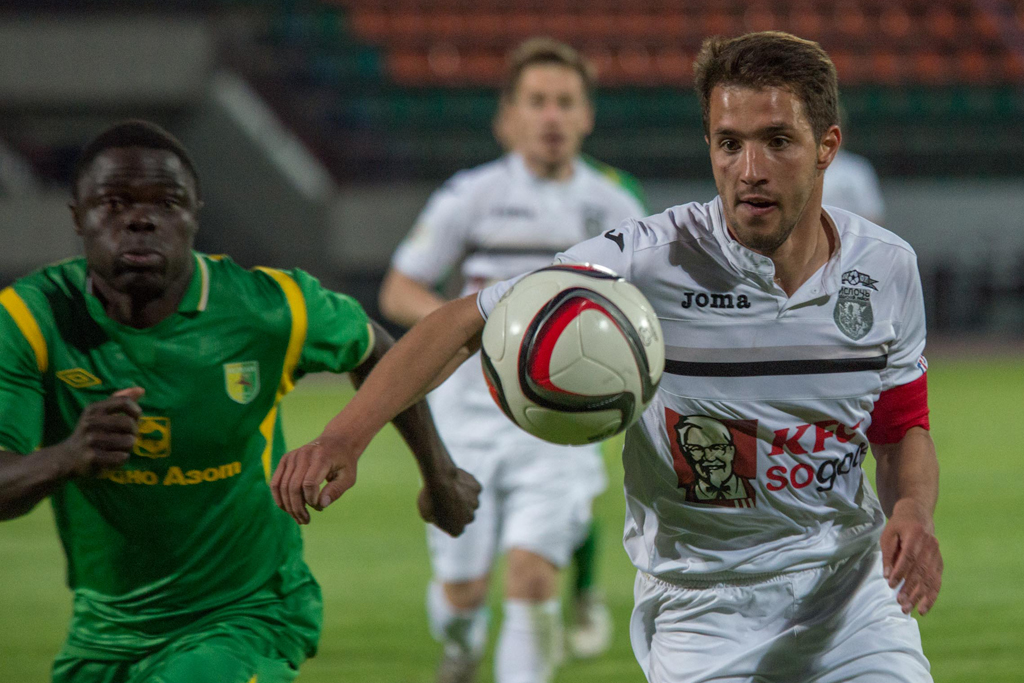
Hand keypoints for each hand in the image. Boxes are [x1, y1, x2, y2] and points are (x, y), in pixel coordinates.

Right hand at [56, 387, 143, 477]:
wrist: (66, 458)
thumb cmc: (90, 433)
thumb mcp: (99, 413)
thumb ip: (120, 400)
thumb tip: (141, 390)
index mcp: (94, 409)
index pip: (124, 402)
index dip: (136, 411)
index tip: (134, 419)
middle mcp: (91, 422)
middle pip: (129, 423)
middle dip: (133, 432)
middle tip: (125, 437)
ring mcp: (90, 440)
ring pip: (128, 442)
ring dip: (127, 448)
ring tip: (116, 448)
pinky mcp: (92, 457)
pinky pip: (122, 457)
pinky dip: (121, 459)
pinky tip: (111, 458)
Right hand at [271, 434, 360, 524]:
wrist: (336, 441)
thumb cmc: (344, 462)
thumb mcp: (348, 477)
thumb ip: (336, 490)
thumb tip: (321, 505)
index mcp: (321, 457)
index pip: (309, 483)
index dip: (311, 500)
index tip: (319, 507)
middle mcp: (304, 454)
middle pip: (293, 487)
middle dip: (298, 508)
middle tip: (306, 521)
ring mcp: (292, 456)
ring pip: (283, 486)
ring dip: (288, 506)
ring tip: (299, 518)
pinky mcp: (285, 459)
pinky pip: (275, 482)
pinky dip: (279, 498)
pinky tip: (287, 509)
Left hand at [417, 467, 480, 536]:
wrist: (439, 479)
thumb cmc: (430, 498)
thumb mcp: (426, 513)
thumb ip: (437, 518)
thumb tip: (439, 515)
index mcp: (457, 530)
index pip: (453, 528)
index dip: (445, 520)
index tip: (438, 512)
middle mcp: (470, 519)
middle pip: (465, 516)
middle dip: (458, 510)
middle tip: (445, 500)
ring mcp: (475, 503)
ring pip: (470, 502)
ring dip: (464, 498)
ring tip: (449, 489)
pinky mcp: (478, 489)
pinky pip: (472, 488)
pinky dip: (466, 485)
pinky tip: (456, 481)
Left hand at [880, 499, 942, 615]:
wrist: (918, 515)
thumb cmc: (899, 526)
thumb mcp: (888, 534)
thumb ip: (888, 555)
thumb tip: (888, 576)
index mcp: (916, 534)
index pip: (909, 557)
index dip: (901, 572)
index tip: (891, 585)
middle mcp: (930, 544)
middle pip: (921, 570)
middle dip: (911, 589)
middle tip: (900, 603)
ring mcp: (937, 554)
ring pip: (930, 578)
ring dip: (920, 596)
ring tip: (910, 609)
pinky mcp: (940, 562)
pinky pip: (937, 581)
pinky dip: (931, 596)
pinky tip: (924, 608)